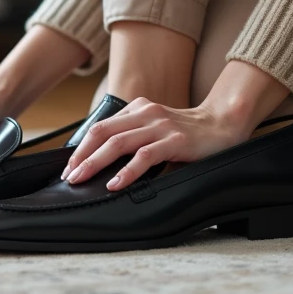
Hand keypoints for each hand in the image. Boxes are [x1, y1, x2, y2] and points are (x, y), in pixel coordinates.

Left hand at [60, 97, 249, 190]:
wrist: (223, 125)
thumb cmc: (187, 132)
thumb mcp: (155, 128)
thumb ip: (134, 137)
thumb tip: (103, 162)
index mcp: (138, 109)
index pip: (101, 127)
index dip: (81, 147)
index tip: (69, 167)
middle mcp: (146, 113)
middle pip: (103, 133)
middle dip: (81, 155)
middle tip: (69, 176)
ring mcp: (160, 126)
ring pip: (118, 143)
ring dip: (96, 163)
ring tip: (81, 179)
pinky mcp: (175, 141)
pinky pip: (145, 157)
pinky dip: (127, 172)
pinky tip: (115, 184)